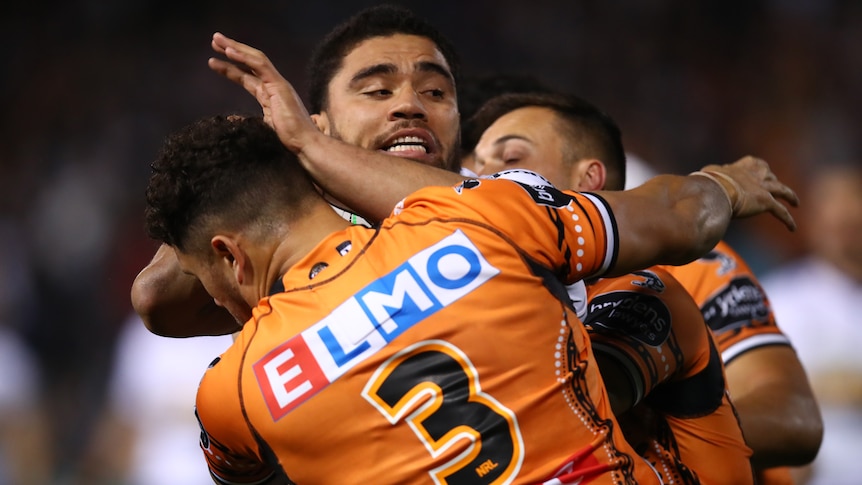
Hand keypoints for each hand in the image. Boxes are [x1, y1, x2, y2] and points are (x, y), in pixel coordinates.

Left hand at [208, 32, 316, 152]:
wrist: (304, 144)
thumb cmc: (288, 141)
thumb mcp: (262, 129)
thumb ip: (249, 121)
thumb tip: (231, 119)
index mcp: (269, 95)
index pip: (247, 76)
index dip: (230, 68)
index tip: (213, 62)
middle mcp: (273, 85)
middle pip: (250, 63)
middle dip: (232, 50)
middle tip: (213, 41)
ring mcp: (277, 84)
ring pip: (255, 58)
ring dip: (235, 47)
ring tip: (216, 40)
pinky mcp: (279, 85)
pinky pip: (260, 65)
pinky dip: (244, 57)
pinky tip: (229, 51)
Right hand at [698, 156, 798, 230]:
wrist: (715, 190)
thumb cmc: (706, 183)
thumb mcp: (707, 176)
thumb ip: (709, 176)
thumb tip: (699, 180)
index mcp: (739, 168)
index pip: (752, 163)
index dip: (756, 166)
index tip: (758, 167)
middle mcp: (754, 175)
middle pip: (768, 174)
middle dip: (772, 179)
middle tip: (774, 186)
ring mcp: (762, 188)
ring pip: (782, 190)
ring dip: (790, 196)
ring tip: (795, 202)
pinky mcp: (765, 202)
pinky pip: (780, 212)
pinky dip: (787, 220)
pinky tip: (792, 228)